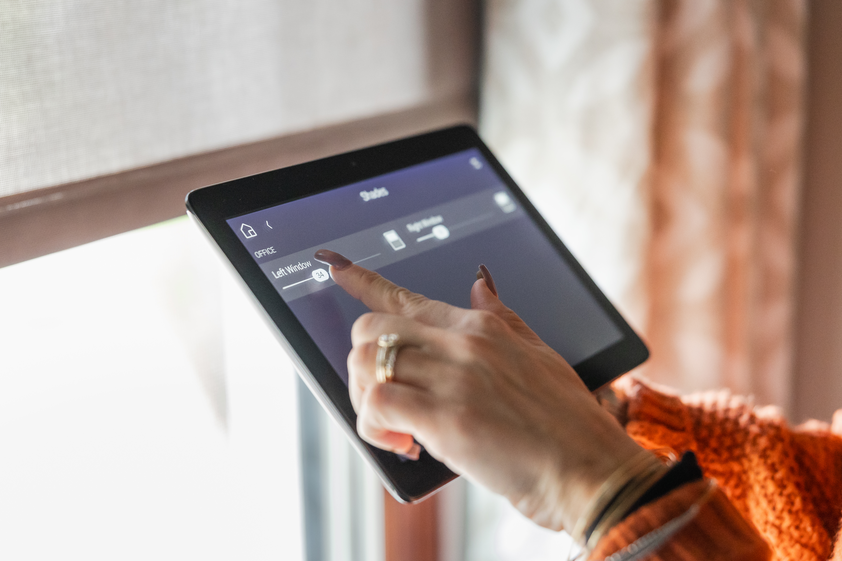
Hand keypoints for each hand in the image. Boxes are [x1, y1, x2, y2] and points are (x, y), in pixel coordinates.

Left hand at [314, 250, 644, 530]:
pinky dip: (374, 429)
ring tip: (394, 427)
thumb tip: (480, 280)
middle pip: (372, 329)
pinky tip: (403, 444)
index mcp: (481, 327)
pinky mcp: (446, 419)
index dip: (364, 282)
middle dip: (360, 364)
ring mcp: (454, 378)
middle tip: (379, 397)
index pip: (407, 297)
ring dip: (364, 400)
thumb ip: (502, 316)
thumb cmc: (568, 421)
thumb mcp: (539, 353)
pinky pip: (377, 405)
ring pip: (365, 364)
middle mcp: (463, 344)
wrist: (591, 469)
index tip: (336, 268)